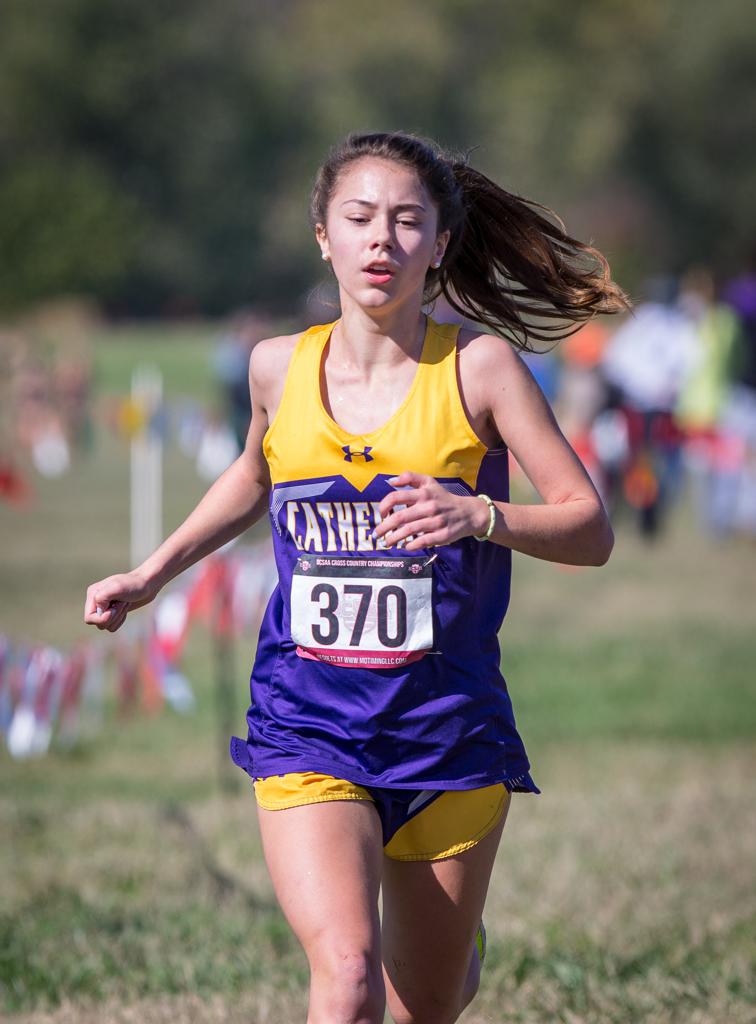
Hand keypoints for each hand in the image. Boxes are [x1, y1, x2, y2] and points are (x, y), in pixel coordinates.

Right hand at [83, 569, 159, 632]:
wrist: (148, 584)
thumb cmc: (134, 584)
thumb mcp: (117, 587)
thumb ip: (102, 597)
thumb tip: (99, 611)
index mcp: (93, 594)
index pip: (89, 618)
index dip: (102, 618)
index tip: (114, 609)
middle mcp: (97, 602)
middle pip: (98, 624)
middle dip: (114, 616)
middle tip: (122, 603)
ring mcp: (105, 608)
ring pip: (106, 626)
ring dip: (118, 616)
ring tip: (125, 603)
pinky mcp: (113, 613)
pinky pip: (113, 626)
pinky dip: (121, 619)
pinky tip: (126, 607)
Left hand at [375, 472, 490, 551]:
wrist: (468, 513)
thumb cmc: (443, 498)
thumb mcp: (429, 482)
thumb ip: (410, 478)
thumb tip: (391, 481)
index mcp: (423, 493)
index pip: (396, 497)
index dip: (384, 506)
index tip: (381, 514)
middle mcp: (429, 506)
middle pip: (400, 518)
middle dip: (384, 527)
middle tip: (376, 534)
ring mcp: (436, 522)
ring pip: (409, 531)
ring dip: (394, 538)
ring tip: (387, 542)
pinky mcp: (442, 535)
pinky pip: (422, 541)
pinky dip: (411, 545)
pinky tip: (405, 546)